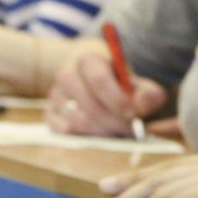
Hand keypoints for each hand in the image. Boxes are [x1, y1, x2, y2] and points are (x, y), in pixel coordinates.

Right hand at [45, 50, 167, 137]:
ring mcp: (55, 95)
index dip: (118, 100)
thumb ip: (148, 94)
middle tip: (131, 129)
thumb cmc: (123, 84)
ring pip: (76, 121)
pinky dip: (84, 136)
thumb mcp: (141, 85)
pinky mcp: (49, 113)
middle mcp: (67, 75)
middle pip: (89, 105)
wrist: (98, 82)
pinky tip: (101, 132)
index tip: (134, 114)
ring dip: (102, 131)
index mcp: (89, 60)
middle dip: (114, 121)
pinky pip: (63, 131)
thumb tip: (141, 104)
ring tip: (119, 130)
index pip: (99, 80)